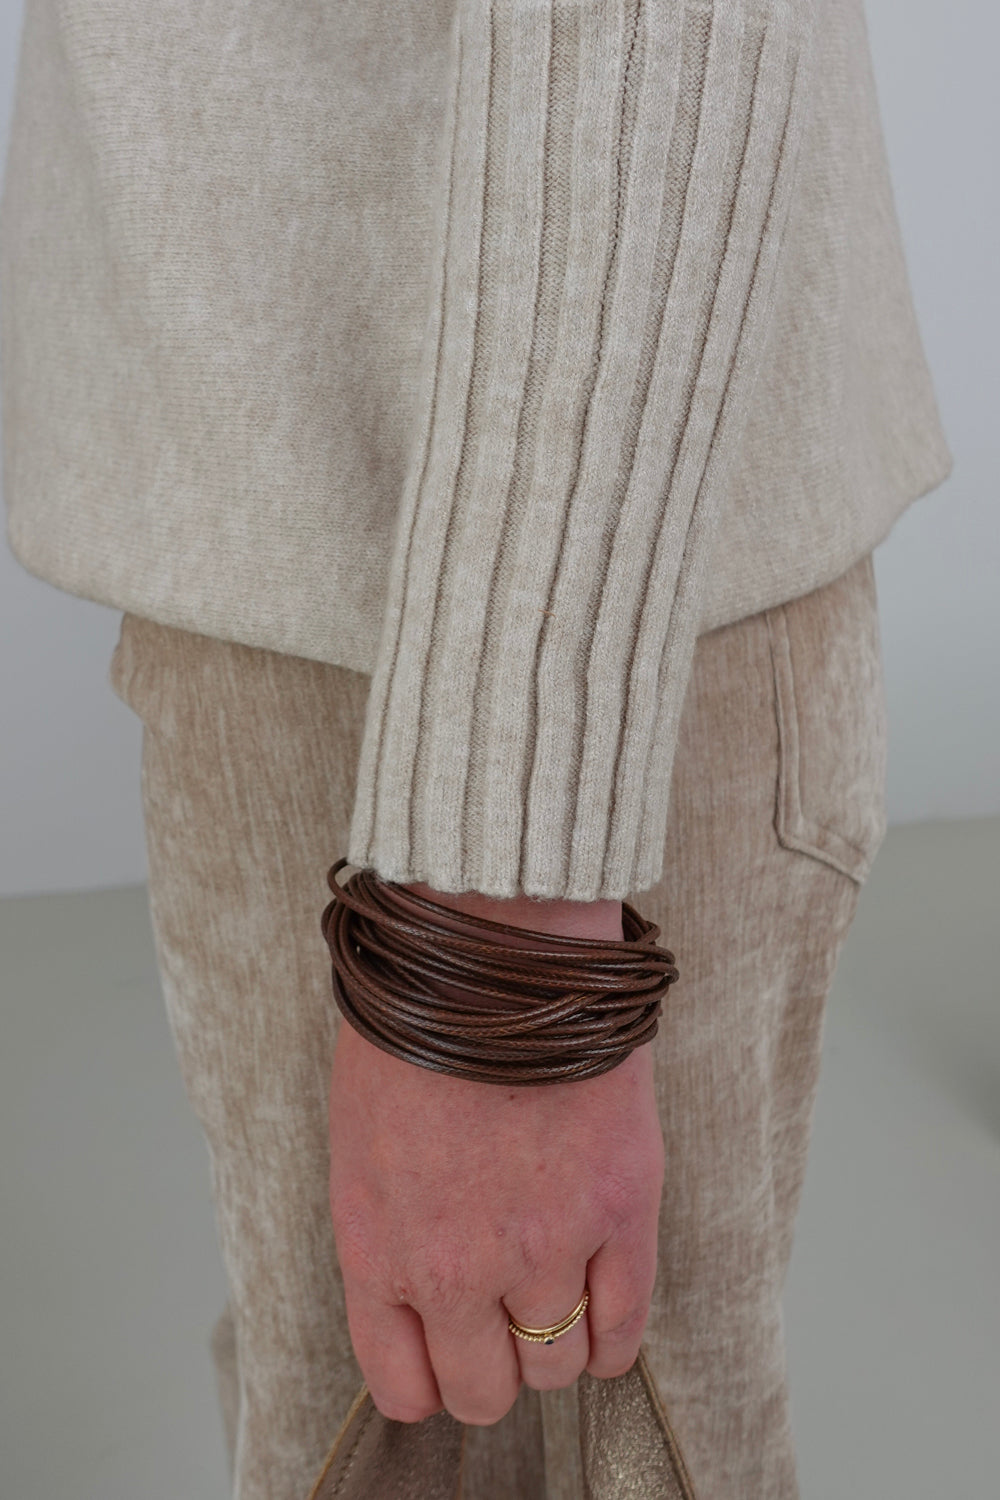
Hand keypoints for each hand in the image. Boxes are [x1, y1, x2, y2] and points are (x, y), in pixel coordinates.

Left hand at [327, 883, 664, 1425]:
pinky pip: (626, 1325)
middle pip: (486, 1390)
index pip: (403, 1383)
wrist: (490, 946)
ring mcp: (543, 1243)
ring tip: (555, 1302)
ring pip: (558, 1367)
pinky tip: (604, 1316)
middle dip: (493, 1369)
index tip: (446, 1356)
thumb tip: (418, 1294)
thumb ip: (387, 1233)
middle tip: (503, 1328)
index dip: (430, 1378)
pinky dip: (615, 1338)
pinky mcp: (619, 1208)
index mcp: (376, 1247)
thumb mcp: (360, 1139)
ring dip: (556, 1347)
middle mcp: (456, 1266)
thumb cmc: (416, 1025)